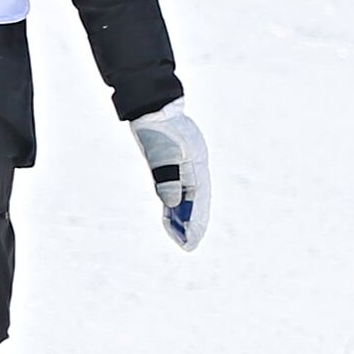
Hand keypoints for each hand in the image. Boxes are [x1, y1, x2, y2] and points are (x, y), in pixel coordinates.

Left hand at [128, 104, 208, 250]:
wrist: (154, 107)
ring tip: (180, 238)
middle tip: (187, 246)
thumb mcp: (162, 152)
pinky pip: (176, 191)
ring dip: (183, 218)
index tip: (191, 241)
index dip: (195, 223)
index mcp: (197, 168)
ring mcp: (185, 169)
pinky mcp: (173, 167)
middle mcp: (194, 171)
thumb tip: (172, 204)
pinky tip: (171, 217)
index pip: (198, 202)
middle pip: (196, 204)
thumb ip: (167, 177)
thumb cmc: (159, 127)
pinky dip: (174, 206)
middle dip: (193, 225)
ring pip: (187, 199)